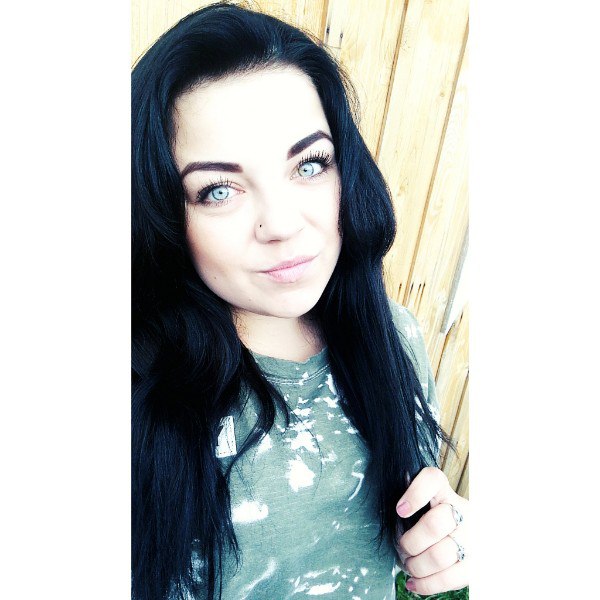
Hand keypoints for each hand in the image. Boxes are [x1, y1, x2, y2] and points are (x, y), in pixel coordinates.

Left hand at [395, 466, 467, 594]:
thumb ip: (410, 507)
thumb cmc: (431, 519)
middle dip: (410, 542)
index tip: (400, 510)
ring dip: (417, 566)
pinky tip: (414, 583)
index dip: (416, 494)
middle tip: (402, 548)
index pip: (433, 479)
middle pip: (434, 525)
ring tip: (410, 565)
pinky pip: (450, 580)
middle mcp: (462, 511)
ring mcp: (471, 538)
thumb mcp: (422, 506)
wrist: (468, 535)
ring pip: (439, 556)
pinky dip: (426, 584)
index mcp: (444, 491)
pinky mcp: (474, 565)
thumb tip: (394, 518)